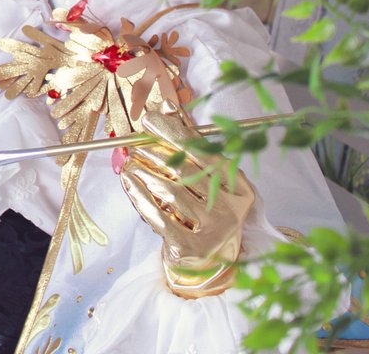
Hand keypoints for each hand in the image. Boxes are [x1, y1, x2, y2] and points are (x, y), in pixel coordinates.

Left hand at [118, 107, 254, 297]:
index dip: (175, 134)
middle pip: (187, 172)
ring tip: (130, 164)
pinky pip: (158, 216)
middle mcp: (231, 209)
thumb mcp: (206, 179)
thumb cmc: (206, 210)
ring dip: (145, 174)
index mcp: (240, 188)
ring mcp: (213, 231)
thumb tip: (166, 107)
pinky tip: (128, 182)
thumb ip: (189, 144)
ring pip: (171, 192)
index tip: (149, 119)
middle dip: (156, 153)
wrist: (209, 262)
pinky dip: (139, 196)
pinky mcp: (190, 248)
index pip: (205, 153)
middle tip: (135, 146)